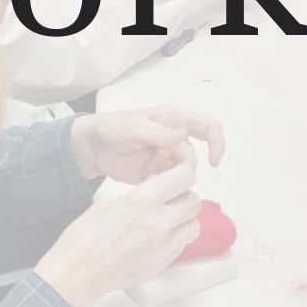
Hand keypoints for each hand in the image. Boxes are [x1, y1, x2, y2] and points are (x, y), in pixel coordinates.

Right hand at [36, 159, 201, 306]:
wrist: (78, 273)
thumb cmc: (85, 236)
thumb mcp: (112, 203)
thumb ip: (141, 195)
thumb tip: (159, 191)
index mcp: (142, 201)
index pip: (184, 177)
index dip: (183, 172)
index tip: (177, 174)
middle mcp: (159, 222)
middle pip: (194, 201)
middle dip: (184, 196)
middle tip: (170, 199)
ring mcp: (164, 246)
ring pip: (194, 225)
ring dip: (184, 219)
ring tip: (168, 220)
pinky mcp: (163, 264)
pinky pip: (183, 245)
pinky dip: (177, 238)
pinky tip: (159, 239)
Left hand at [71, 105, 223, 184]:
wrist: (91, 147)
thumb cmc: (113, 128)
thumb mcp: (135, 126)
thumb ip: (159, 133)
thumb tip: (183, 137)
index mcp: (174, 120)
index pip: (207, 127)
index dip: (216, 143)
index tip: (213, 163)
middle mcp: (174, 138)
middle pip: (193, 156)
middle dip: (182, 166)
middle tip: (159, 168)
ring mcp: (165, 157)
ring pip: (182, 173)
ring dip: (170, 178)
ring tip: (148, 175)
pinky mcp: (156, 174)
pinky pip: (169, 184)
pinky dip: (162, 186)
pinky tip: (146, 183)